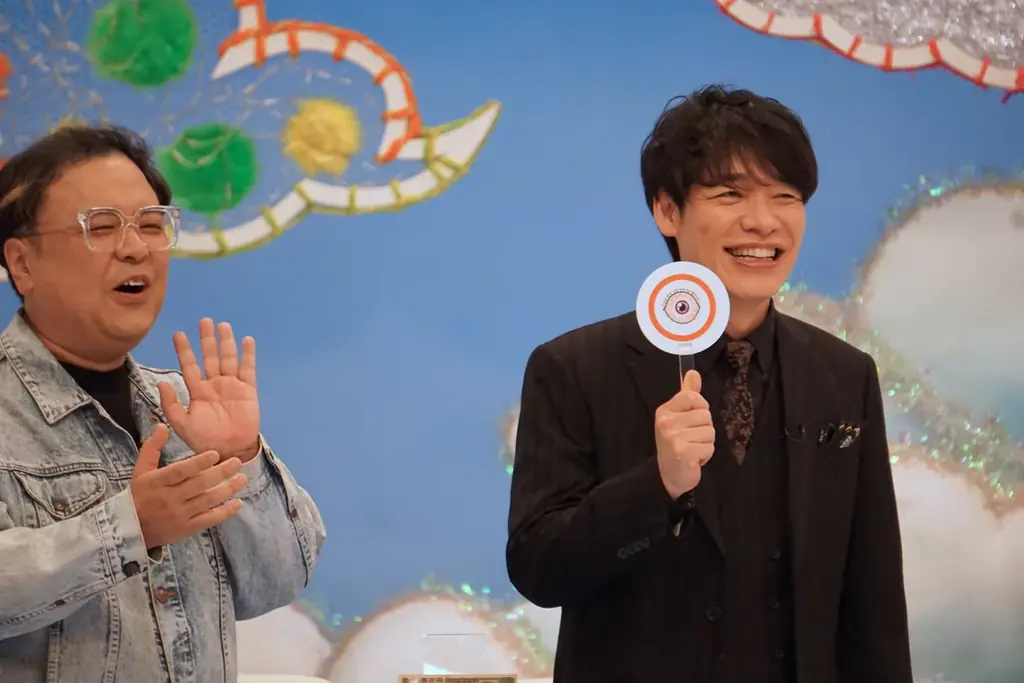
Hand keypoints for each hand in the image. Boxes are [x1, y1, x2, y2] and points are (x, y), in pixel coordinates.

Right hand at [130, 424, 247, 548]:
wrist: (131, 529)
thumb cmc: (139, 495)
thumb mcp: (141, 470)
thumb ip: (152, 447)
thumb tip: (163, 425)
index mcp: (158, 482)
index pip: (181, 470)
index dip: (199, 462)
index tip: (216, 453)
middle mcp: (170, 498)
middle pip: (200, 484)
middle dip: (221, 472)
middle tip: (238, 462)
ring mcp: (180, 515)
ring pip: (208, 500)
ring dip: (228, 489)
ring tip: (242, 478)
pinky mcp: (187, 528)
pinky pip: (209, 519)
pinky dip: (225, 512)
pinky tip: (238, 503)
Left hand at [157, 318, 260, 462]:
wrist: (228, 451)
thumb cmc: (204, 440)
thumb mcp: (182, 424)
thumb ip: (171, 404)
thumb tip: (162, 383)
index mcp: (198, 391)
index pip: (190, 366)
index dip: (184, 350)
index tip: (178, 334)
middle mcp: (214, 384)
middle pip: (210, 357)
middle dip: (207, 340)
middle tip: (204, 321)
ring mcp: (232, 385)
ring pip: (228, 358)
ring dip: (226, 342)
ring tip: (223, 325)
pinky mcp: (248, 390)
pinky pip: (248, 369)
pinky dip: (247, 355)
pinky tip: (246, 341)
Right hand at [654, 369, 714, 498]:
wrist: (668, 475)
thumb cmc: (676, 444)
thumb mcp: (678, 416)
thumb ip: (688, 395)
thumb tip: (693, 372)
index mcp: (665, 411)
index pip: (693, 397)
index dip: (700, 408)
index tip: (692, 420)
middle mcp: (667, 423)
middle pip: (706, 415)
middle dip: (704, 429)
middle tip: (690, 439)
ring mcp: (674, 438)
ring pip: (710, 432)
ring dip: (705, 443)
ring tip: (692, 448)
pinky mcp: (684, 453)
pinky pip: (709, 447)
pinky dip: (705, 455)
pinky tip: (694, 459)